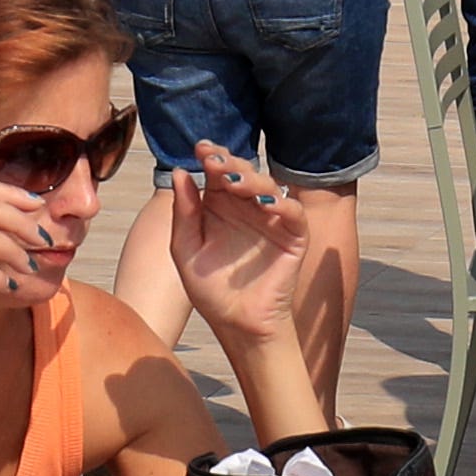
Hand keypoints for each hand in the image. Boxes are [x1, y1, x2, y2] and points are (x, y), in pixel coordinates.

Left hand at [167, 152, 312, 346]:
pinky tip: (266, 203)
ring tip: (235, 182)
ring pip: (268, 186)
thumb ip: (183, 214)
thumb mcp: (186, 250)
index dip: (211, 157)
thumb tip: (181, 172)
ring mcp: (271, 219)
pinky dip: (282, 204)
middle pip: (242, 173)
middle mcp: (246, 207)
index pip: (217, 172)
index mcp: (219, 206)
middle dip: (229, 163)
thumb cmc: (210, 290)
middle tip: (215, 161)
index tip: (200, 149)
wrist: (238, 325)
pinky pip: (292, 213)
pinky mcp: (293, 236)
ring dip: (252, 180)